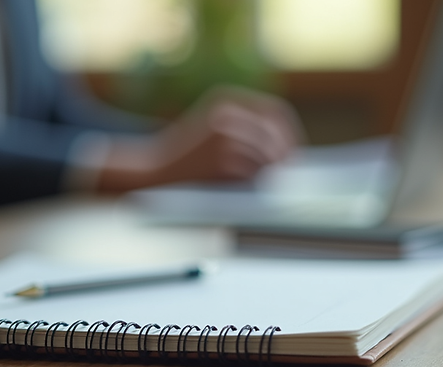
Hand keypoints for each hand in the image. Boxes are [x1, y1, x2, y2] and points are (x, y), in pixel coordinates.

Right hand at [96, 88, 303, 192]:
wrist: (150, 174)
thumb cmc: (186, 159)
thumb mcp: (214, 129)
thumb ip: (246, 131)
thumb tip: (288, 150)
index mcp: (226, 100)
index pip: (276, 112)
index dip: (289, 134)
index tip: (293, 153)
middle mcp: (227, 113)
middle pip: (276, 136)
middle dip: (284, 157)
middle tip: (284, 175)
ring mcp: (225, 136)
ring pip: (268, 157)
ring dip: (268, 173)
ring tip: (261, 185)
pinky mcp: (222, 159)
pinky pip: (254, 172)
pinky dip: (254, 183)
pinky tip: (246, 189)